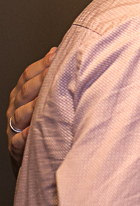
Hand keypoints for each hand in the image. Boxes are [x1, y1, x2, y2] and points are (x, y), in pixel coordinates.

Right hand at [8, 47, 54, 168]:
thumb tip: (58, 49)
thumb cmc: (44, 120)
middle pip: (25, 91)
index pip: (27, 75)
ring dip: (33, 107)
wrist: (35, 155)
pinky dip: (26, 135)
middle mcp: (16, 108)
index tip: (56, 55)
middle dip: (41, 80)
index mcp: (22, 94)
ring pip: (21, 114)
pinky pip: (18, 141)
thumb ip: (49, 76)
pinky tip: (33, 130)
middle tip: (56, 72)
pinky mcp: (16, 147)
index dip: (41, 65)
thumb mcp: (45, 97)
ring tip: (46, 99)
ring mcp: (15, 127)